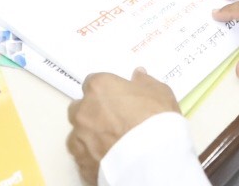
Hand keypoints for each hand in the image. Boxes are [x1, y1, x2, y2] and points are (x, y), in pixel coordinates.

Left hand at [66, 68, 179, 185]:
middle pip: (79, 108)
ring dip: (89, 136)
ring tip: (111, 143)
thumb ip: (145, 82)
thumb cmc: (156, 119)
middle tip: (113, 120)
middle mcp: (84, 111)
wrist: (153, 158)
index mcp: (100, 88)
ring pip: (77, 135)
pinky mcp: (81, 163)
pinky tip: (108, 158)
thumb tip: (138, 76)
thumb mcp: (160, 93)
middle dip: (91, 112)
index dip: (105, 91)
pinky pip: (83, 157)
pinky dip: (92, 157)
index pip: (93, 82)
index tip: (116, 99)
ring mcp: (79, 139)